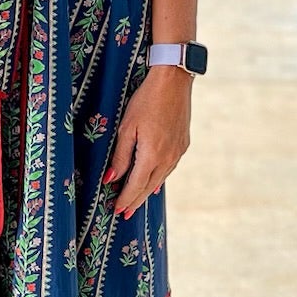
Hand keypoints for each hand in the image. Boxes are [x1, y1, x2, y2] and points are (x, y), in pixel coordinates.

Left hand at [101, 66, 191, 219]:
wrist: (174, 82)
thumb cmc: (146, 100)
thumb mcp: (127, 127)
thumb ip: (121, 155)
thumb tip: (112, 178)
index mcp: (152, 154)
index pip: (135, 185)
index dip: (125, 199)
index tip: (117, 210)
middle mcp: (168, 158)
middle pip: (148, 187)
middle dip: (135, 201)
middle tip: (124, 214)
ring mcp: (178, 152)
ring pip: (160, 179)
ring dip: (146, 192)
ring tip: (136, 202)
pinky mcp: (183, 145)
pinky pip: (169, 168)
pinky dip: (158, 178)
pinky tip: (154, 183)